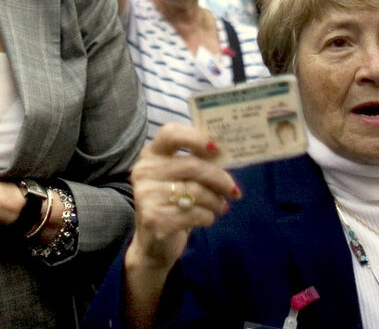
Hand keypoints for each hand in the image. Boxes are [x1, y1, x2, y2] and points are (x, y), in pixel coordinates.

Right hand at [125, 125, 240, 273]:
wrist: (153, 244)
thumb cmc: (173, 203)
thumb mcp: (180, 178)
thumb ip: (197, 162)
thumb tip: (226, 152)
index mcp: (151, 154)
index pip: (170, 133)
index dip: (196, 138)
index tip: (217, 149)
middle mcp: (144, 171)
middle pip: (193, 166)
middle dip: (220, 179)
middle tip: (234, 191)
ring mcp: (147, 196)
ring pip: (197, 192)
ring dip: (216, 201)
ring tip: (221, 207)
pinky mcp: (155, 219)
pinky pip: (195, 213)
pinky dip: (208, 217)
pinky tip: (206, 218)